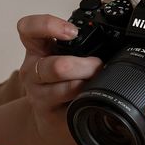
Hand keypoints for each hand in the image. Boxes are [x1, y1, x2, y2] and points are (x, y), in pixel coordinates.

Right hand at [16, 14, 102, 144]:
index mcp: (37, 49)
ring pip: (64, 87)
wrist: (49, 118)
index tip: (72, 32)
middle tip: (98, 65)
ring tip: (97, 82)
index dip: (48, 26)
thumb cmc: (61, 82)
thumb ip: (79, 43)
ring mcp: (38, 93)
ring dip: (87, 84)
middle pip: (56, 65)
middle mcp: (32, 70)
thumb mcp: (65, 56)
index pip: (28, 28)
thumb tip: (116, 30)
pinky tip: (89, 98)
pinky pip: (69, 106)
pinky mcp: (47, 113)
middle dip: (85, 66)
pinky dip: (84, 100)